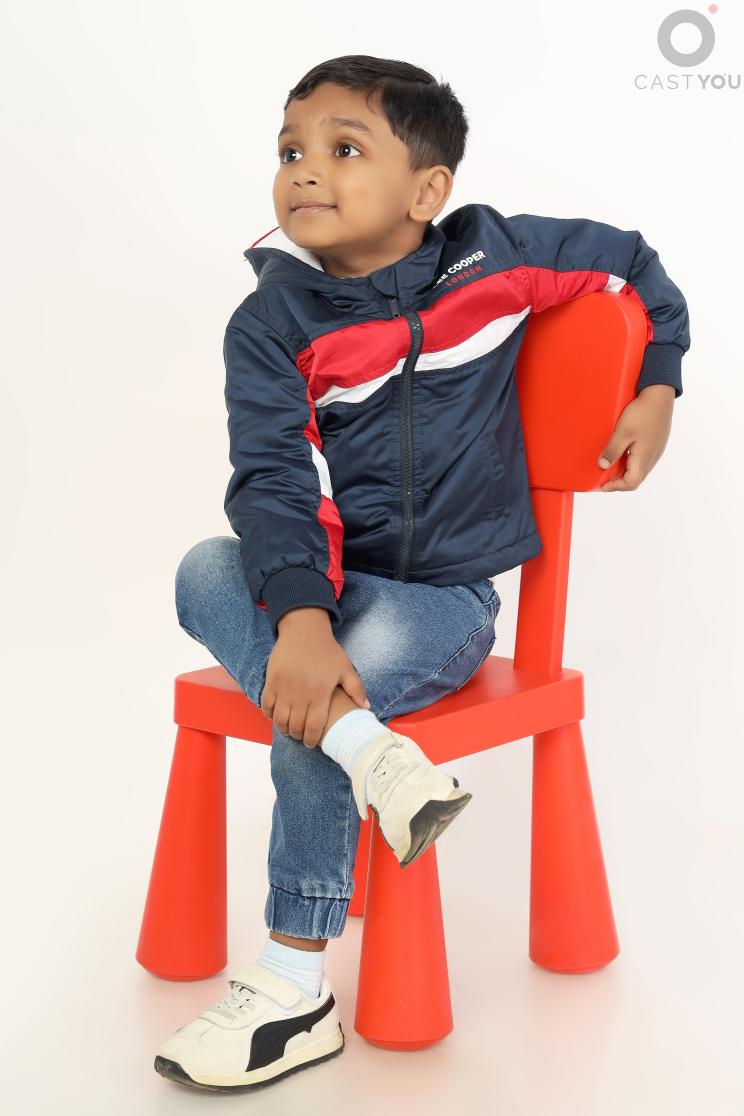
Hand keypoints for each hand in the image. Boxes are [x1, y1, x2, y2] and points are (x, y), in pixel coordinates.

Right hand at [261, 608, 369, 747]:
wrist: (304, 630)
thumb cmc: (327, 650)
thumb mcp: (346, 668)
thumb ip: (357, 689)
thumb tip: (365, 707)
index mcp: (320, 694)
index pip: (313, 727)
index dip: (311, 739)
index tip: (311, 743)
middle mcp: (301, 694)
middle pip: (295, 726)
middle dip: (298, 736)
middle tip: (301, 736)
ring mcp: (284, 688)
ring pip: (279, 719)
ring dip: (283, 728)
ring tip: (288, 728)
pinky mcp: (272, 681)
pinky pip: (266, 705)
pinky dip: (269, 714)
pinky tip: (275, 715)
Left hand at [597, 384, 674, 491]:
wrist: (660, 395)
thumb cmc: (642, 412)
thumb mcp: (622, 432)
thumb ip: (612, 451)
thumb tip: (603, 466)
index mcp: (644, 458)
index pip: (630, 483)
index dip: (615, 487)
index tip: (602, 485)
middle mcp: (652, 458)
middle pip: (635, 478)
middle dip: (619, 481)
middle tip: (604, 478)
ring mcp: (655, 451)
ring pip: (640, 469)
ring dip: (625, 471)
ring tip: (610, 465)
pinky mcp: (656, 443)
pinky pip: (643, 459)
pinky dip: (631, 462)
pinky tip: (622, 452)